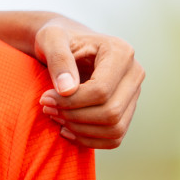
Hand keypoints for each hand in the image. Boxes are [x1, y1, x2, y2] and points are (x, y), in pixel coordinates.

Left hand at [33, 17, 144, 148]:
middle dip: (74, 116)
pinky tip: (66, 129)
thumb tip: (67, 90)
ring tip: (55, 117)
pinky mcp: (127, 110)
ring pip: (115, 129)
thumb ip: (58, 59)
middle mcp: (134, 73)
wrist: (66, 45)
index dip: (71, 101)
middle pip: (111, 112)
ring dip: (80, 130)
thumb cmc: (57, 39)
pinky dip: (89, 140)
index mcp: (121, 52)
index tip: (44, 98)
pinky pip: (114, 138)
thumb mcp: (50, 39)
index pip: (101, 90)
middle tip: (47, 109)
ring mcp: (134, 94)